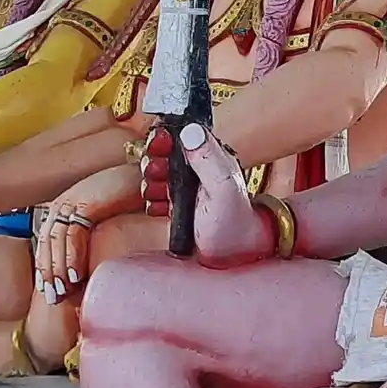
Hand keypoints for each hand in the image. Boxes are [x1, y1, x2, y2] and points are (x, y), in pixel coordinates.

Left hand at [33, 165, 139, 302]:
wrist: (146, 174)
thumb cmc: (129, 194)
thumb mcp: (105, 215)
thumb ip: (93, 234)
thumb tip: (90, 266)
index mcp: (65, 205)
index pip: (47, 239)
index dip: (45, 265)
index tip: (48, 289)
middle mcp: (64, 202)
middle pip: (47, 242)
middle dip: (48, 272)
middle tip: (53, 298)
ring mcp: (73, 200)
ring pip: (56, 240)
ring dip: (58, 269)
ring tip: (63, 292)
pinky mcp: (86, 202)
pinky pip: (73, 234)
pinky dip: (72, 256)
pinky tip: (77, 275)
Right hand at [150, 124, 276, 268]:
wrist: (234, 257)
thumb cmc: (234, 224)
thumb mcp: (223, 188)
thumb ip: (209, 159)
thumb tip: (191, 131)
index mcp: (212, 155)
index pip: (181, 132)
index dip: (164, 137)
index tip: (158, 148)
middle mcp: (198, 168)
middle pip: (163, 152)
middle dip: (154, 163)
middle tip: (158, 177)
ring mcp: (187, 187)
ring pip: (156, 173)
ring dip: (152, 183)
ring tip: (161, 195)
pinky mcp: (178, 205)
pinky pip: (156, 195)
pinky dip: (153, 200)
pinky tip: (161, 209)